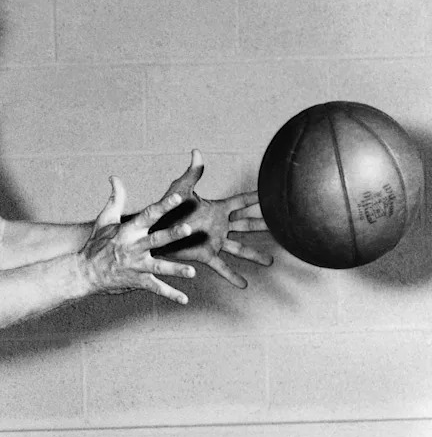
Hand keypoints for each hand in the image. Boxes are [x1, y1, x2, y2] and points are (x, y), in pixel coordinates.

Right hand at [81, 177, 196, 304]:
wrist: (84, 272)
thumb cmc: (96, 245)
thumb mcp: (104, 220)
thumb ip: (115, 198)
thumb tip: (114, 177)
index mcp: (128, 230)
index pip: (148, 215)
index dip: (163, 206)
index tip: (178, 197)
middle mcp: (133, 247)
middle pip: (155, 240)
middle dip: (172, 235)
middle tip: (188, 229)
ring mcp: (135, 265)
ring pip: (158, 267)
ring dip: (175, 270)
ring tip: (192, 272)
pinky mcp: (136, 281)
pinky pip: (155, 288)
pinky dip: (169, 295)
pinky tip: (184, 300)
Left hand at [152, 150, 272, 288]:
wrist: (153, 228)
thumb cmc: (166, 207)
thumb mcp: (181, 188)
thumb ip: (192, 173)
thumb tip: (196, 152)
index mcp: (216, 209)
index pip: (241, 202)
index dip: (256, 199)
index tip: (273, 196)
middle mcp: (218, 225)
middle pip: (247, 225)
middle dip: (263, 226)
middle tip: (282, 228)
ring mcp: (213, 241)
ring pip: (239, 249)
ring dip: (254, 255)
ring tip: (270, 262)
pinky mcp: (204, 254)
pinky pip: (221, 267)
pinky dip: (232, 276)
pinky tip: (243, 284)